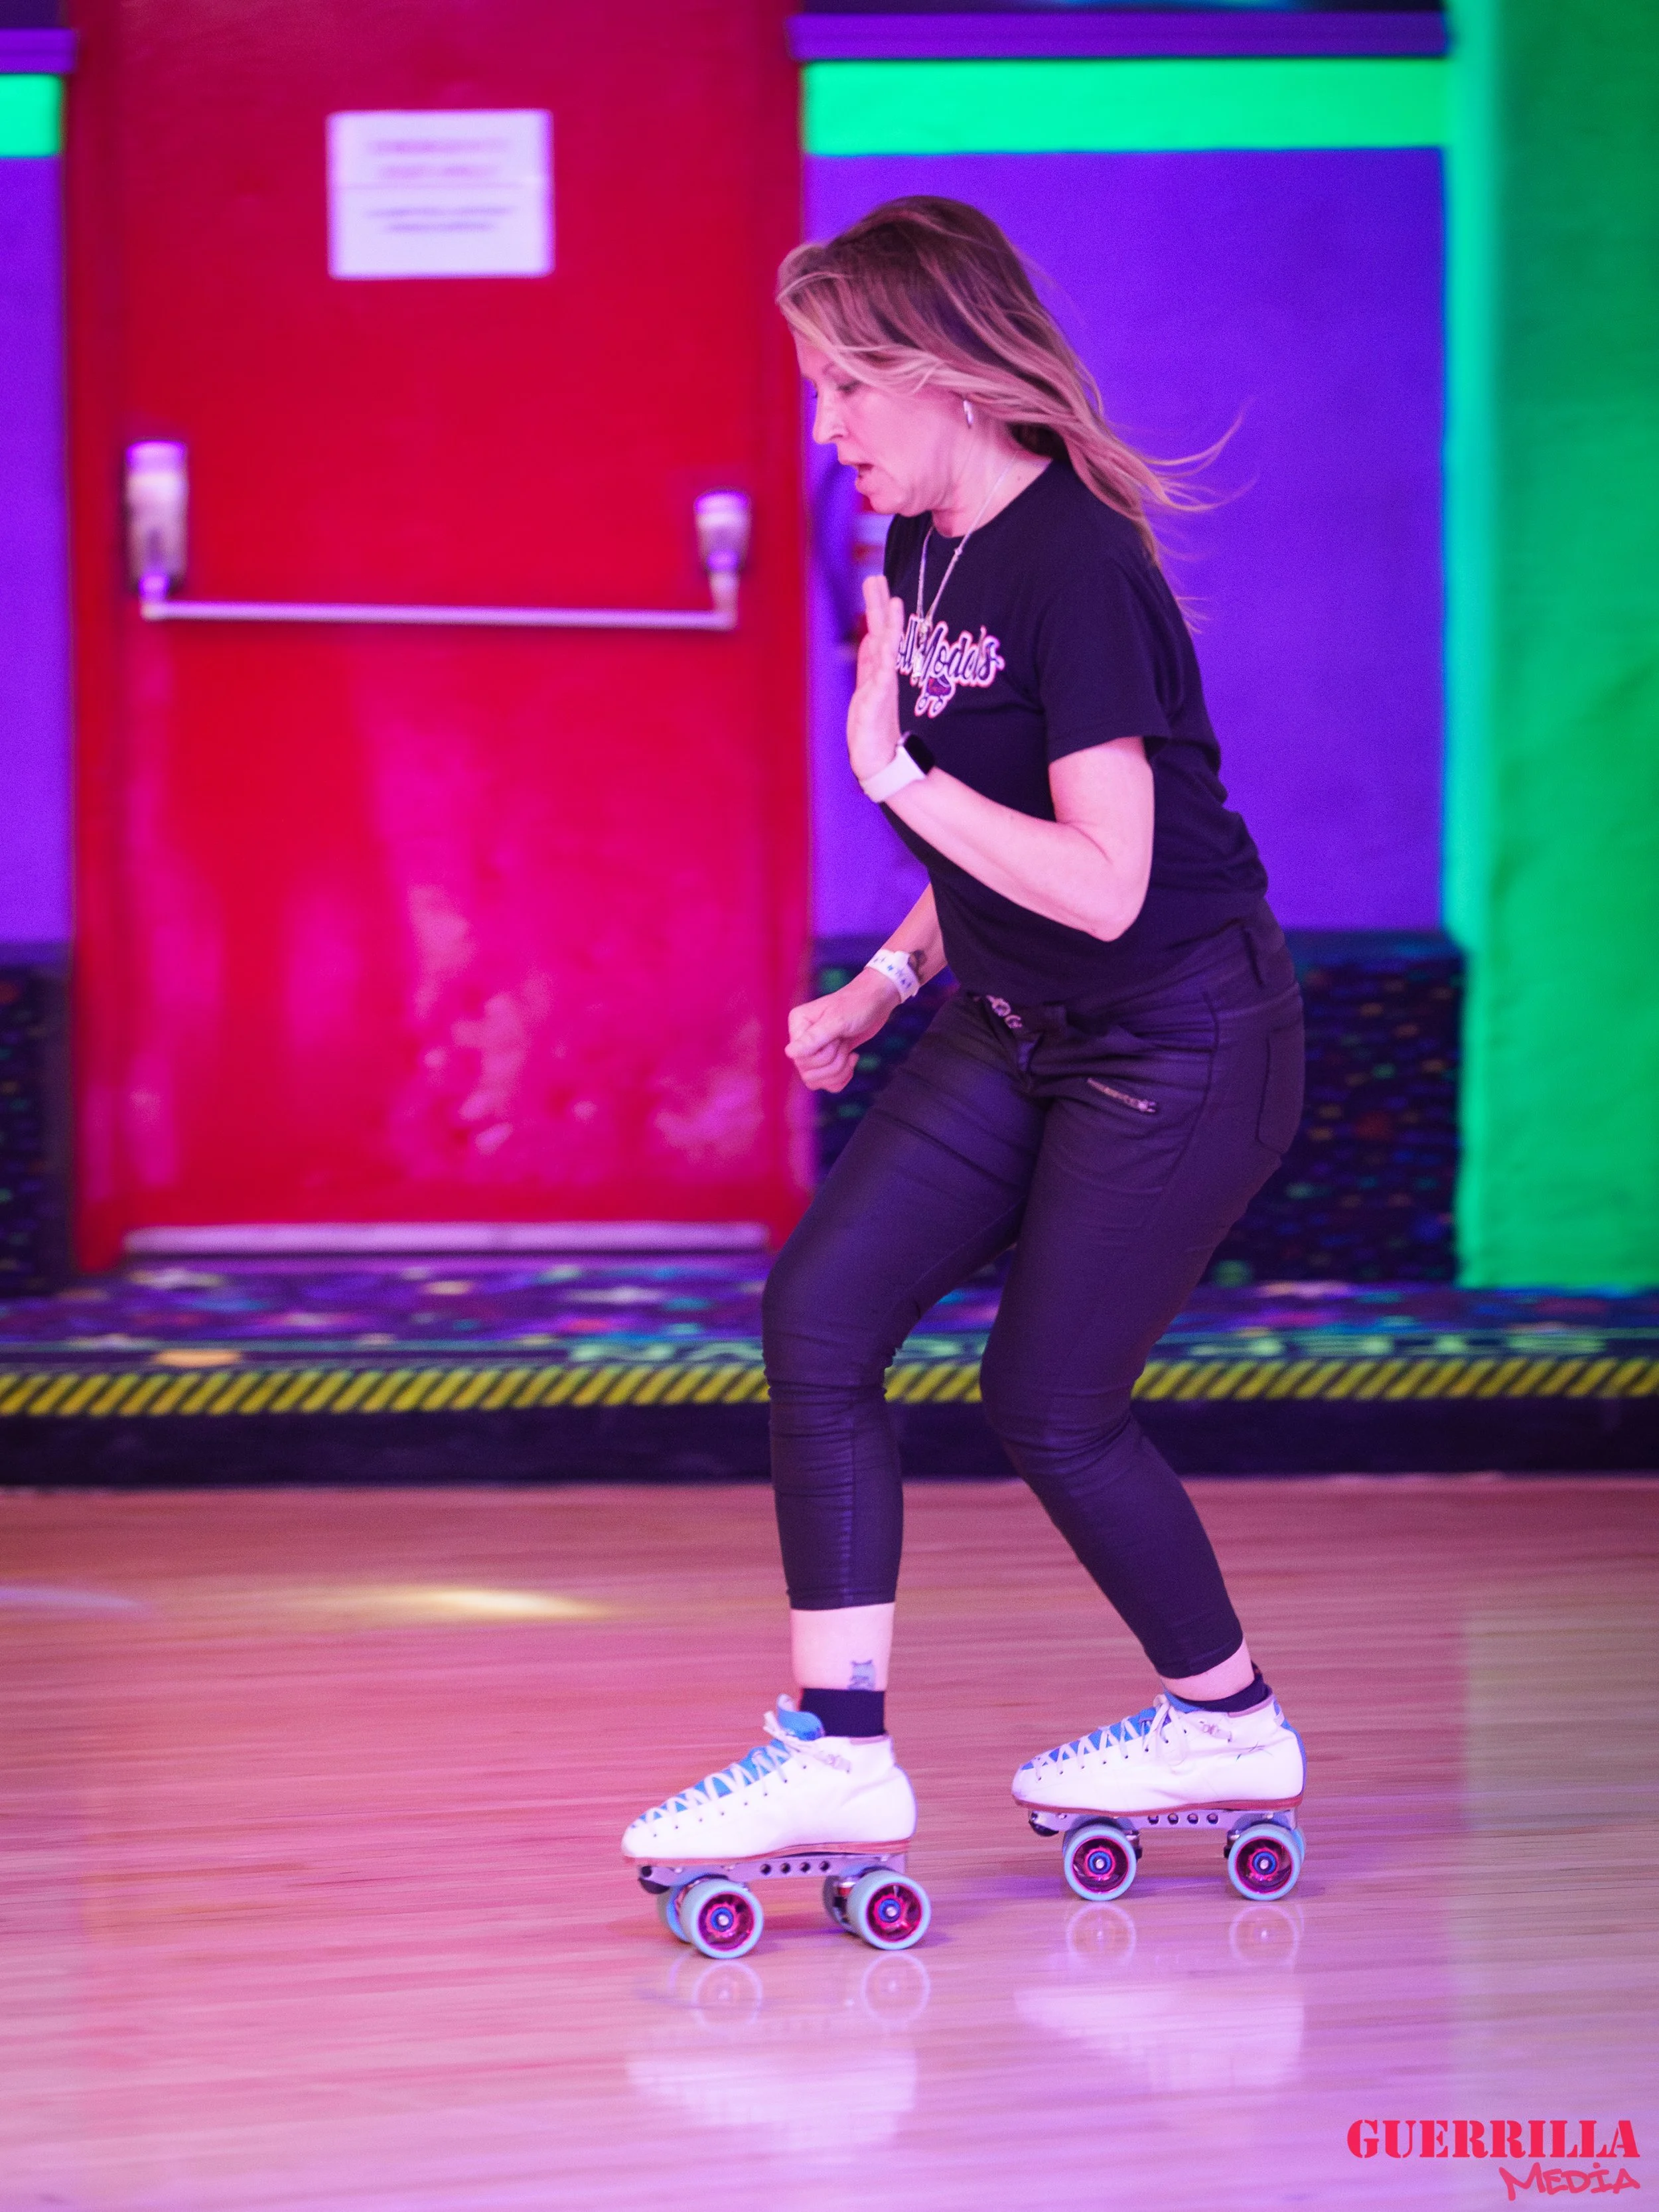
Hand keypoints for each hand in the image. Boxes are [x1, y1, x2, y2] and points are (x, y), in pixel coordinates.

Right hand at [785, 969, 901, 1093]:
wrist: (876, 1002)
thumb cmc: (857, 1005)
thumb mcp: (837, 1021)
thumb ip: (813, 1038)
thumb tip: (789, 1053)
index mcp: (798, 1024)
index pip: (800, 1058)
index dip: (823, 1055)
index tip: (838, 1037)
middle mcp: (801, 1038)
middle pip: (808, 1072)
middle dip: (834, 1063)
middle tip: (845, 1043)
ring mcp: (813, 1050)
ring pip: (816, 1081)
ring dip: (839, 1071)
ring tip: (851, 1053)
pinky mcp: (827, 1059)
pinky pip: (826, 1083)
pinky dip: (842, 1077)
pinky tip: (853, 1058)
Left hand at [847, 576, 906, 783]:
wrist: (878, 762)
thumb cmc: (873, 731)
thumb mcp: (867, 691)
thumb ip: (872, 665)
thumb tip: (873, 638)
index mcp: (878, 671)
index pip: (878, 632)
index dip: (877, 608)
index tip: (877, 581)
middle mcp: (883, 675)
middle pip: (884, 633)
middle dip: (880, 606)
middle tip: (878, 577)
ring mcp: (882, 688)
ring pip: (888, 650)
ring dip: (890, 626)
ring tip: (893, 601)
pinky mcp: (879, 704)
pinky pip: (883, 678)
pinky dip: (884, 660)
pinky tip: (885, 644)